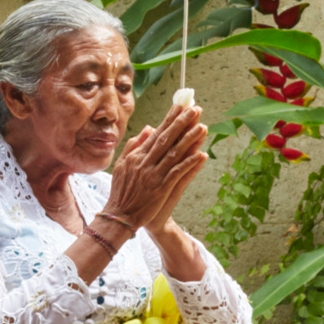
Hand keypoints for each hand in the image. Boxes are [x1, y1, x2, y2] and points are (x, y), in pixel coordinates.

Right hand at [104, 98, 207, 230]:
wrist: (120, 216)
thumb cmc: (122, 191)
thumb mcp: (122, 165)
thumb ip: (134, 146)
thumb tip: (148, 127)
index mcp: (137, 156)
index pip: (156, 133)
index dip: (169, 119)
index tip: (181, 107)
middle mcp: (145, 162)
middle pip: (167, 139)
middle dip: (181, 123)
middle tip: (195, 109)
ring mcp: (153, 175)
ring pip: (174, 153)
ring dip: (189, 139)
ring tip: (203, 127)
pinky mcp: (161, 188)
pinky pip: (177, 173)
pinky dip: (189, 163)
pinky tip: (201, 154)